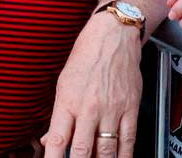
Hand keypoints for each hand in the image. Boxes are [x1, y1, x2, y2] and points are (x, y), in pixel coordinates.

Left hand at [42, 11, 140, 157]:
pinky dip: (124, 156)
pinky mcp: (130, 108)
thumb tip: (50, 139)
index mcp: (68, 101)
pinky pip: (128, 140)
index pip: (58, 140)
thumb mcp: (63, 83)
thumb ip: (58, 116)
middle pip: (83, 150)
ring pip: (107, 150)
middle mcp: (89, 107)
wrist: (114, 35)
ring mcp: (112, 109)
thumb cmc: (87, 55)